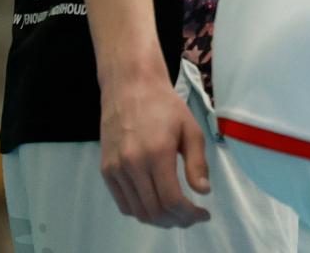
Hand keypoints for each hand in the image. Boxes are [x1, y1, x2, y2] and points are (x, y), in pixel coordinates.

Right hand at [98, 72, 210, 227]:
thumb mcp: (191, 129)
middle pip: (154, 210)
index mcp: (157, 153)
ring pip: (137, 211)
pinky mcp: (106, 170)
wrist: (130, 88)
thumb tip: (203, 192)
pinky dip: (140, 211)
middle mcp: (132, 164)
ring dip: (159, 220)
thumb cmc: (165, 106)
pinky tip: (156, 207)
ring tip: (177, 216)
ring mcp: (115, 169)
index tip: (204, 214)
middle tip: (192, 218)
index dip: (190, 214)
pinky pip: (123, 203)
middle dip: (177, 220)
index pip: (172, 199)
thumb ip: (197, 163)